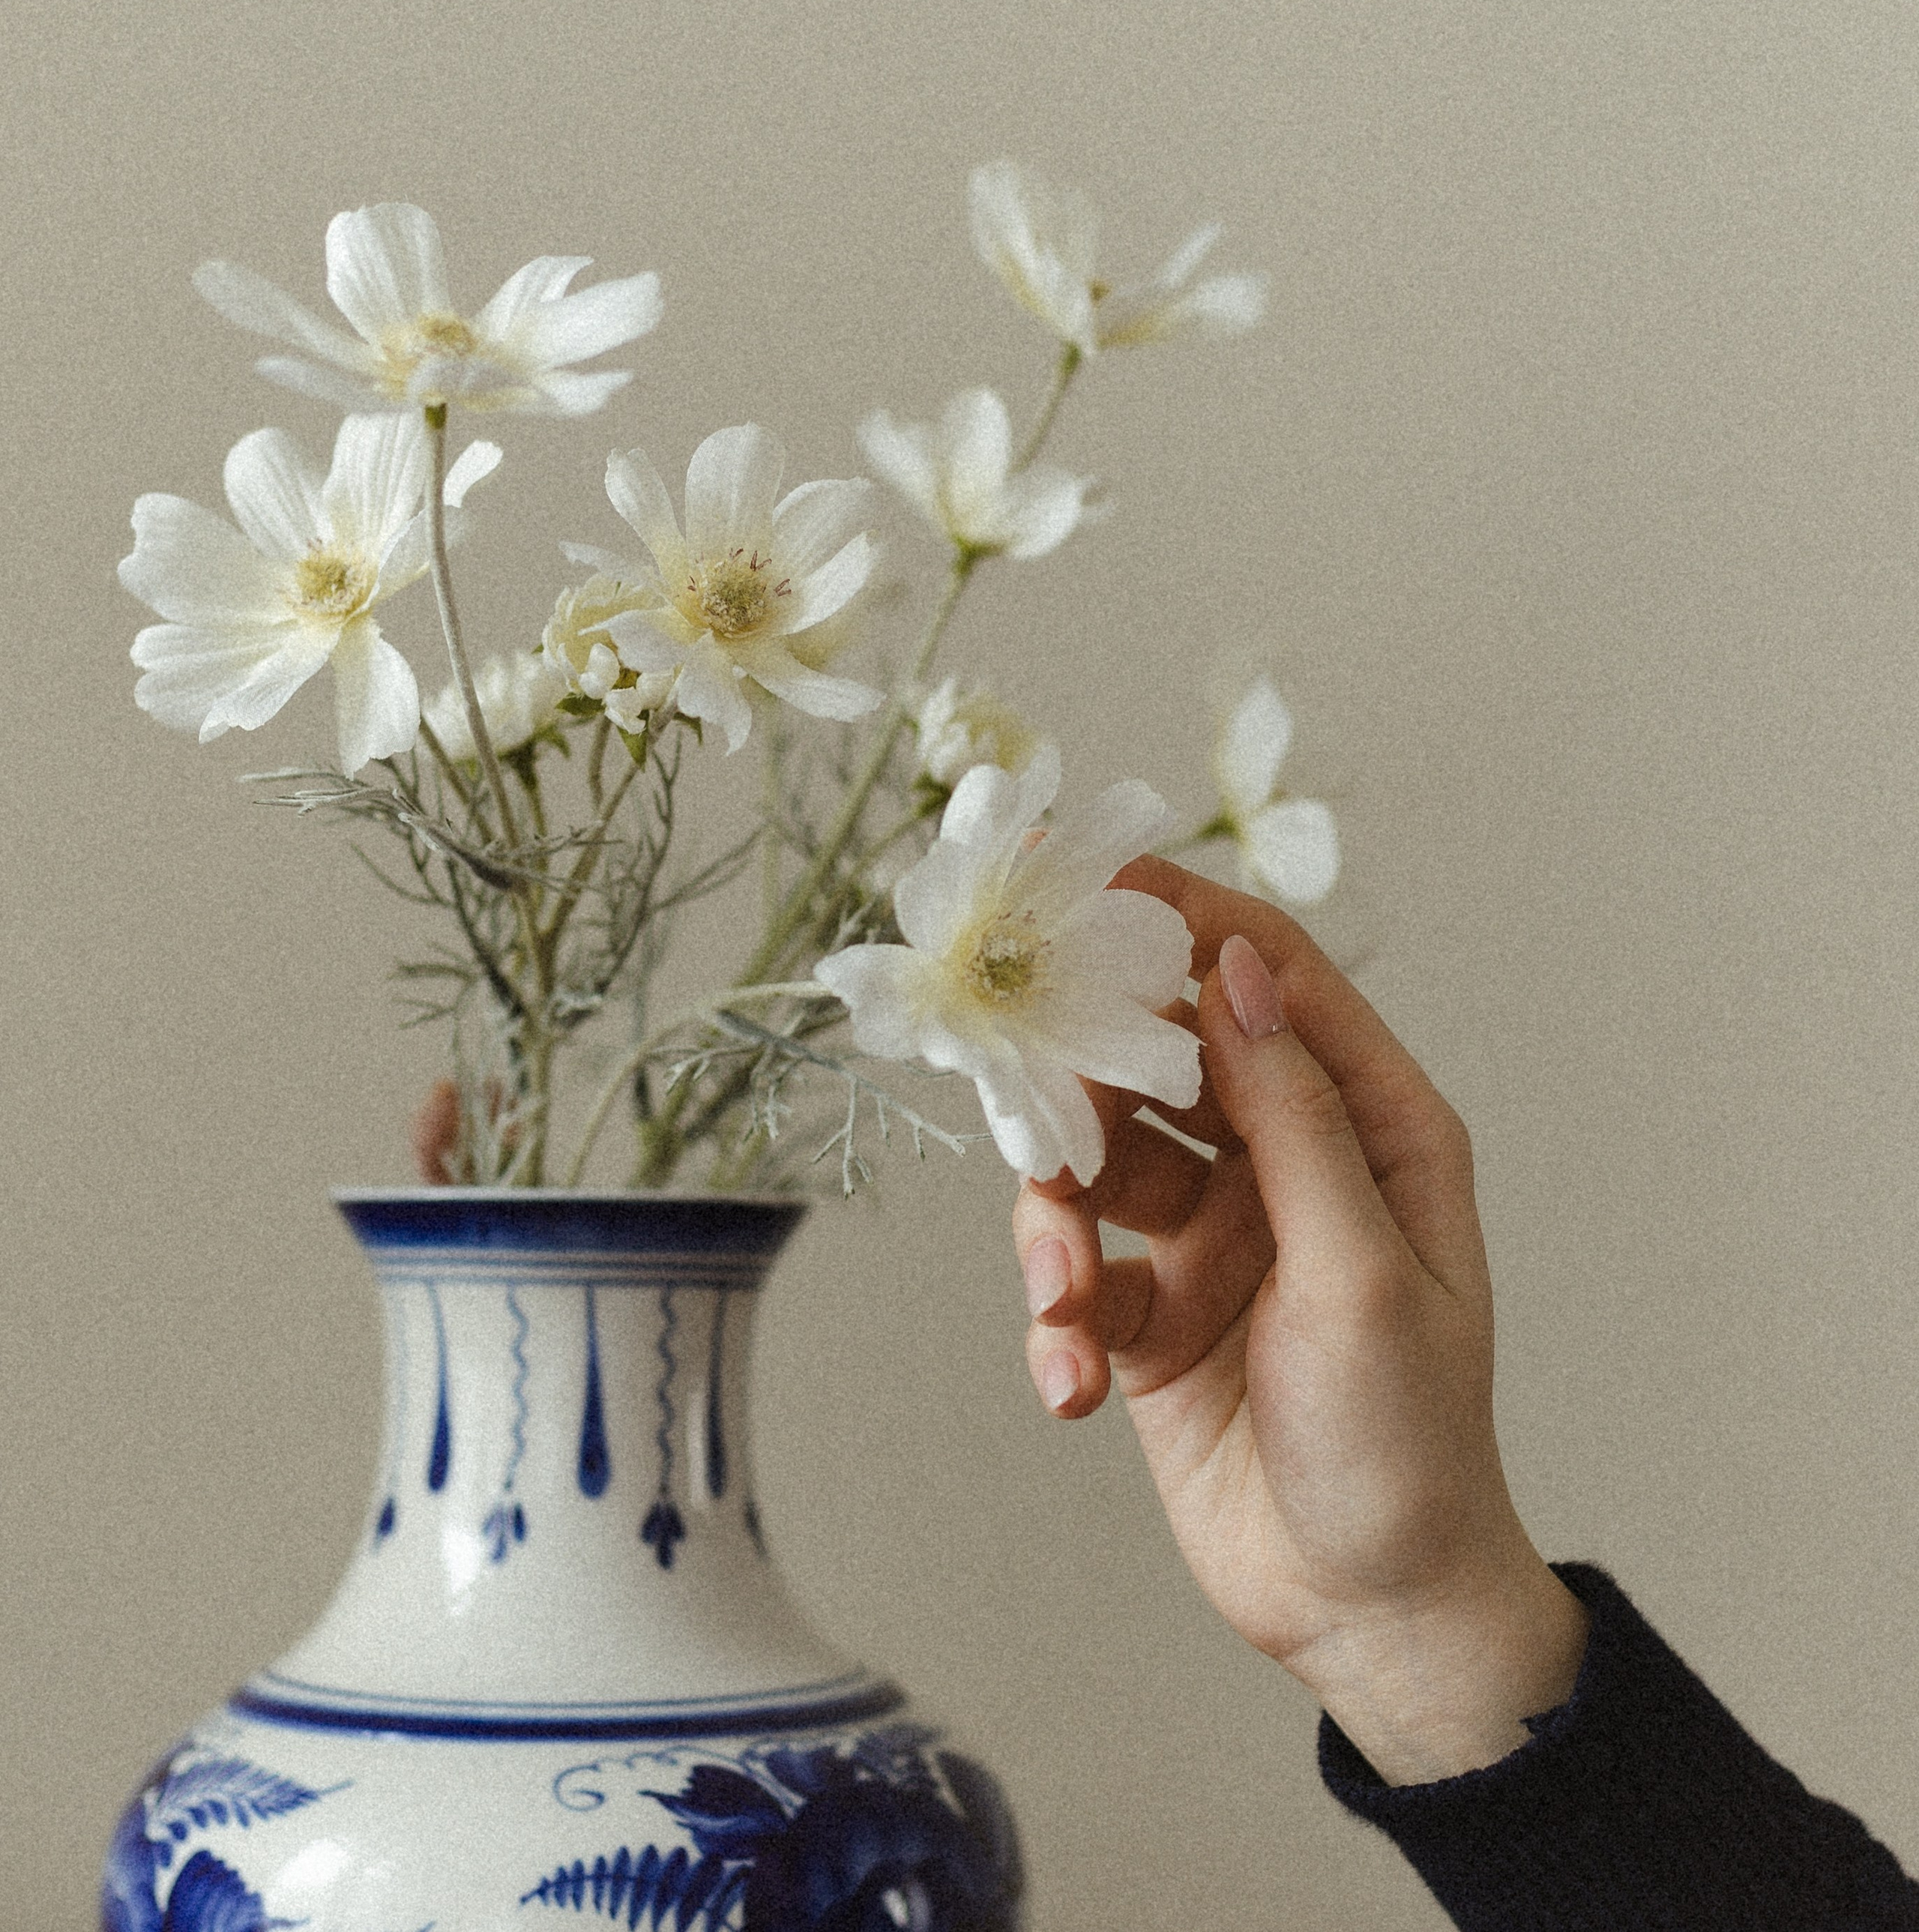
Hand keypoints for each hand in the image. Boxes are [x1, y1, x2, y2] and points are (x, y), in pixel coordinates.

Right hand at [1014, 857, 1588, 1784]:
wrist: (1370, 1610)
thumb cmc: (1407, 1443)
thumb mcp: (1360, 1273)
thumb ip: (1295, 1118)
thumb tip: (1237, 971)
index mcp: (1371, 1127)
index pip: (1267, 978)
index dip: (1183, 916)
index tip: (1088, 878)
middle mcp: (1286, 1160)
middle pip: (1159, 1057)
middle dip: (1083, 1069)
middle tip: (1020, 1073)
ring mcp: (1214, 1233)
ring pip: (1095, 1160)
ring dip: (1058, 1219)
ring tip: (1064, 1294)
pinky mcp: (1152, 1310)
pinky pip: (1075, 1268)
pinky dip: (1055, 1315)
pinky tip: (1068, 1381)